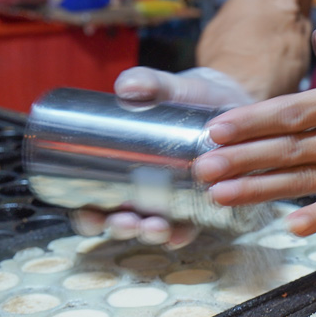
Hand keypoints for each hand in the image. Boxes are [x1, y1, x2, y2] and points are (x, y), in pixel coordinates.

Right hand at [74, 67, 255, 247]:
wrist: (230, 100)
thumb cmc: (187, 96)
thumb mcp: (167, 87)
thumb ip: (148, 81)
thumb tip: (127, 89)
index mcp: (121, 171)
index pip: (93, 204)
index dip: (85, 217)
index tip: (87, 213)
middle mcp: (143, 193)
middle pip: (122, 223)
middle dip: (120, 229)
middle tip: (127, 221)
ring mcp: (172, 203)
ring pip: (154, 230)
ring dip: (151, 235)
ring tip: (155, 227)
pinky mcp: (202, 206)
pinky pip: (190, 228)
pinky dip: (182, 235)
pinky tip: (179, 235)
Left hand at [193, 23, 315, 235]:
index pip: (295, 113)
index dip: (254, 121)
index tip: (217, 129)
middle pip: (292, 150)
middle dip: (244, 159)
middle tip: (204, 167)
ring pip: (305, 182)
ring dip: (261, 190)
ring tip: (221, 195)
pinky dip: (315, 218)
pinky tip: (286, 224)